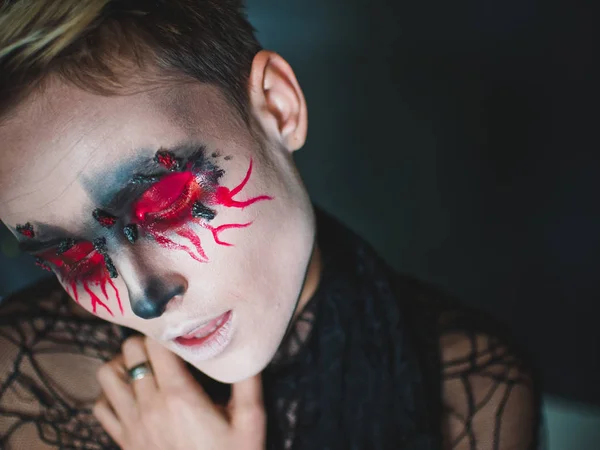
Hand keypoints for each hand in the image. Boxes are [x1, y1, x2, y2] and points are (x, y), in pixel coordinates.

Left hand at [92, 336, 265, 449]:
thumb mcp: (250, 420)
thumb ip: (248, 380)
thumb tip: (248, 347)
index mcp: (179, 395)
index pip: (155, 344)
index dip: (166, 330)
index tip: (180, 329)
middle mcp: (149, 405)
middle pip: (129, 351)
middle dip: (146, 342)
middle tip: (165, 346)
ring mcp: (131, 424)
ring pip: (107, 375)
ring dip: (123, 364)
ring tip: (146, 367)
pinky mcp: (123, 441)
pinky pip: (101, 407)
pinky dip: (111, 395)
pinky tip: (133, 396)